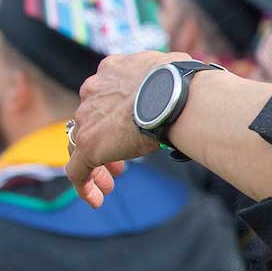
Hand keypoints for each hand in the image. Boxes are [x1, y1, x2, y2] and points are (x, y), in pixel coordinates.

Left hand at [67, 51, 190, 206]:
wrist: (175, 94)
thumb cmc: (184, 82)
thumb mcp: (173, 70)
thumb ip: (170, 77)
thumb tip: (194, 80)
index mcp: (112, 70)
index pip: (104, 95)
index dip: (115, 116)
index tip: (129, 131)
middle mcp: (94, 90)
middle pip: (91, 121)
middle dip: (107, 141)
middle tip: (122, 162)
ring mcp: (87, 118)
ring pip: (82, 146)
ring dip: (98, 166)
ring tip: (111, 183)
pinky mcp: (88, 144)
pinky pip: (77, 171)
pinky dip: (85, 186)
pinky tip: (98, 200)